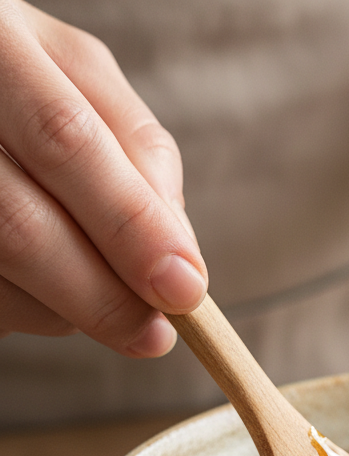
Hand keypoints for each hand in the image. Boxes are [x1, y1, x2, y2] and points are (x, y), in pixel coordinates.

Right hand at [0, 0, 205, 353]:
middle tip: (155, 334)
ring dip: (68, 307)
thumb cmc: (25, 83)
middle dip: (103, 294)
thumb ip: (138, 153)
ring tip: (99, 294)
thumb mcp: (83, 84)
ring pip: (2, 268)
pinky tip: (46, 287)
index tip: (185, 289)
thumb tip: (178, 256)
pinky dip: (31, 309)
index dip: (131, 224)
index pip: (65, 140)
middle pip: (18, 223)